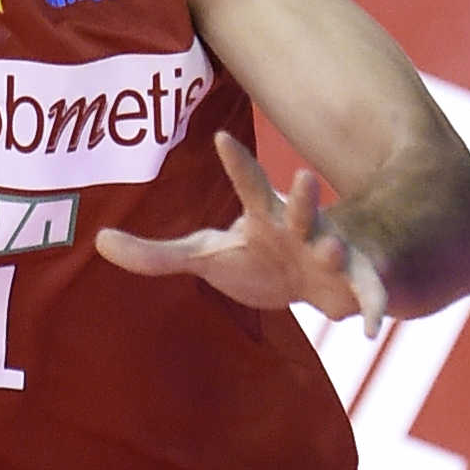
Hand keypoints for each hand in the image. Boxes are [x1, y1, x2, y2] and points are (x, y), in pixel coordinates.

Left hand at [93, 130, 389, 330]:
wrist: (316, 278)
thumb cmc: (257, 257)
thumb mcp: (206, 255)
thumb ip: (156, 254)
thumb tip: (97, 242)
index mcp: (264, 216)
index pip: (246, 185)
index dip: (235, 163)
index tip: (221, 138)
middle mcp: (300, 228)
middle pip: (301, 208)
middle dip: (304, 196)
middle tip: (302, 176)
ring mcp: (330, 254)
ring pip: (335, 247)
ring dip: (334, 248)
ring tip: (329, 247)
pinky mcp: (353, 284)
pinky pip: (366, 296)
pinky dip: (371, 309)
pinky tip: (371, 330)